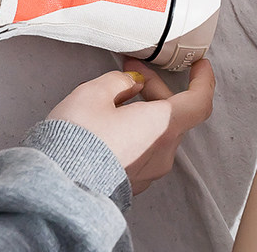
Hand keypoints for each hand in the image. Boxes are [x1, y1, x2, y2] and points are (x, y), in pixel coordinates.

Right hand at [47, 57, 214, 194]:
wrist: (53, 191)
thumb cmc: (77, 139)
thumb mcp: (95, 93)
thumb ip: (119, 82)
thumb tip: (130, 85)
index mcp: (163, 126)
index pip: (199, 101)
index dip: (203, 79)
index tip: (200, 64)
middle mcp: (163, 152)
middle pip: (173, 113)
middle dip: (155, 88)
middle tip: (132, 71)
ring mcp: (148, 171)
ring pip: (157, 132)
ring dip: (144, 109)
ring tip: (115, 94)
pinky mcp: (131, 183)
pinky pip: (144, 150)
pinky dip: (136, 130)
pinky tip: (112, 122)